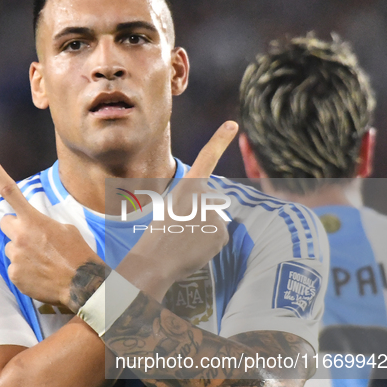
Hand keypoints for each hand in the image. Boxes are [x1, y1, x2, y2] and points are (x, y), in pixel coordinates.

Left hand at [0, 155, 102, 307]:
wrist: (82, 284)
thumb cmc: (78, 255)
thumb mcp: (66, 230)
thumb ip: (44, 225)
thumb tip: (36, 230)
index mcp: (33, 221)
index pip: (10, 191)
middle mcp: (20, 236)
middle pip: (6, 224)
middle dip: (15, 228)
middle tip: (32, 238)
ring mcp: (15, 256)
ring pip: (12, 249)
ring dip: (23, 252)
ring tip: (43, 262)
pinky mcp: (14, 275)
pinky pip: (15, 269)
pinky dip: (25, 272)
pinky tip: (41, 275)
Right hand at [117, 121, 237, 298]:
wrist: (154, 261)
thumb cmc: (156, 238)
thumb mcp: (169, 211)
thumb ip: (192, 206)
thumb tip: (214, 218)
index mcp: (186, 187)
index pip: (206, 159)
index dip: (219, 141)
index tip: (232, 124)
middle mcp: (203, 196)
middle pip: (210, 203)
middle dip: (201, 215)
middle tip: (180, 229)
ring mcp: (214, 213)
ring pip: (215, 222)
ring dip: (204, 232)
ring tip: (185, 241)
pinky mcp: (221, 232)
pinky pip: (219, 237)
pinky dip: (209, 245)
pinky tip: (194, 250)